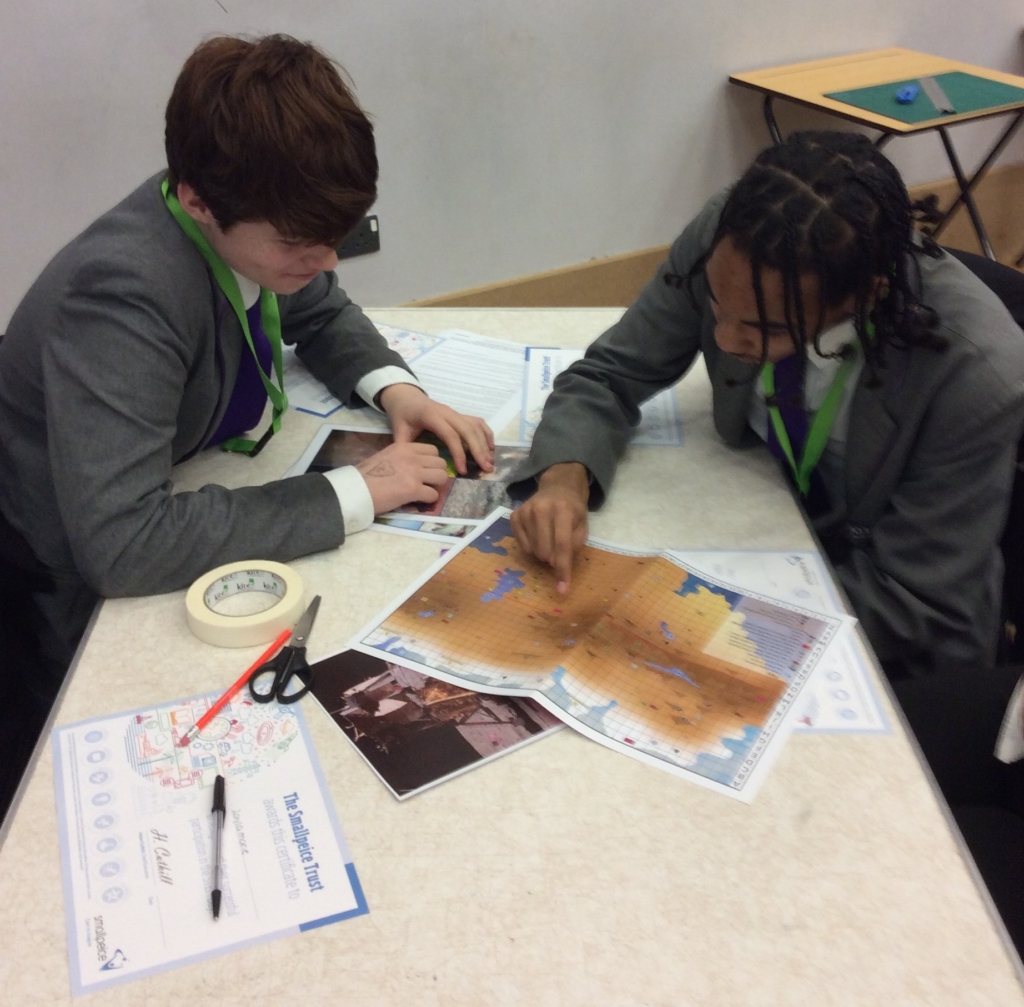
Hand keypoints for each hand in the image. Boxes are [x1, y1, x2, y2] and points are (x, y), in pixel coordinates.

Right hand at [355, 441, 449, 513]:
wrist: (354, 490)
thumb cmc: (365, 476)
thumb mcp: (385, 457)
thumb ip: (402, 459)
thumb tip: (415, 468)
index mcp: (404, 447)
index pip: (433, 450)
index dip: (432, 462)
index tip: (426, 471)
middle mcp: (412, 457)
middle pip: (440, 463)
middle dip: (437, 474)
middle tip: (428, 483)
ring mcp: (414, 472)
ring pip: (442, 477)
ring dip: (436, 486)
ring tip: (425, 492)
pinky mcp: (413, 489)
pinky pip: (433, 495)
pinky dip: (429, 500)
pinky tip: (418, 501)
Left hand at [379, 383, 493, 474]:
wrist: (406, 396)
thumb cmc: (402, 414)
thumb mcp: (399, 430)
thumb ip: (405, 447)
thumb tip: (411, 468)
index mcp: (432, 416)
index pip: (450, 435)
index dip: (458, 453)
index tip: (462, 471)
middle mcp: (447, 412)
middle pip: (468, 430)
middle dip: (479, 450)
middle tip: (486, 468)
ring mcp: (455, 412)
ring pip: (475, 427)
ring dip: (484, 444)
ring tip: (490, 462)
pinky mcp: (460, 414)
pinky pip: (477, 422)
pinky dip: (486, 434)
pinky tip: (490, 448)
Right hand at [510, 462, 589, 593]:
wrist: (558, 488)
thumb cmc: (573, 510)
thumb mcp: (582, 526)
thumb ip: (574, 546)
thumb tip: (558, 567)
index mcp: (563, 509)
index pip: (562, 546)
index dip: (563, 570)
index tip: (563, 589)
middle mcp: (541, 508)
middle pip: (545, 551)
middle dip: (553, 559)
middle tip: (558, 550)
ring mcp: (525, 511)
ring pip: (533, 551)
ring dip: (543, 554)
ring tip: (549, 539)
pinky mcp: (514, 516)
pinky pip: (522, 546)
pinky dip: (532, 549)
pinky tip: (538, 537)